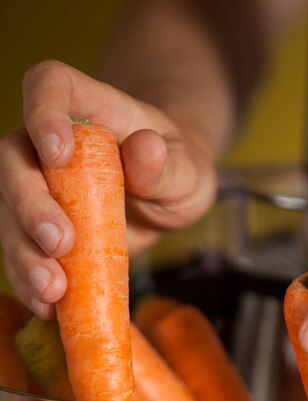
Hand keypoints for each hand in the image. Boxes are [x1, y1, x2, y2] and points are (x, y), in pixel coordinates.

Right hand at [0, 60, 216, 318]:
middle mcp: (51, 146)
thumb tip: (145, 150)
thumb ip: (168, 164)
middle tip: (60, 244)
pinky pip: (22, 252)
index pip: (49, 85)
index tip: (58, 154)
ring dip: (24, 255)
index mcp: (90, 110)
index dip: (42, 113)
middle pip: (14, 160)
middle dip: (30, 206)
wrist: (164, 196)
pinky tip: (48, 306)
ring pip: (9, 214)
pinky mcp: (40, 229)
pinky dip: (30, 281)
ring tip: (53, 290)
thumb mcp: (188, 169)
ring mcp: (41, 188)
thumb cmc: (176, 170)